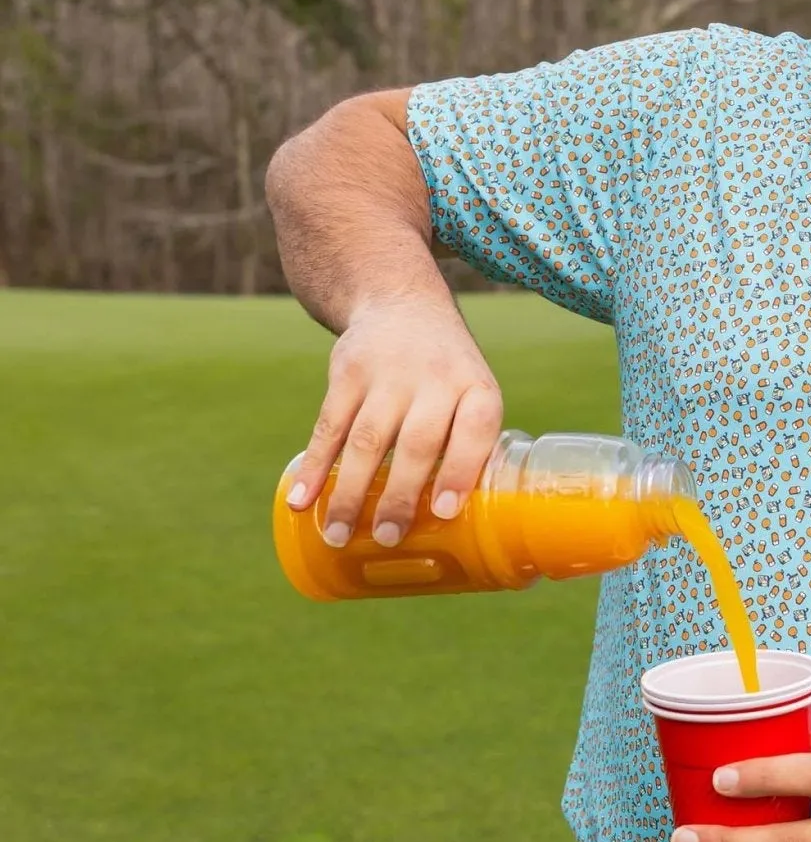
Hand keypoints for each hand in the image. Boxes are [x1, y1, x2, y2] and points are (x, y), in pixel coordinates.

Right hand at [281, 296, 503, 544]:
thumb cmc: (446, 375)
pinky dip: (314, 466)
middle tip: (388, 537)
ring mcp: (389, 373)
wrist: (401, 303)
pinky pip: (328, 425)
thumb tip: (456, 528)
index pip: (474, 429)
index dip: (460, 470)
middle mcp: (435, 378)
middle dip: (400, 495)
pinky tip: (303, 500)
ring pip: (367, 439)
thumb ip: (468, 447)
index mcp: (476, 388)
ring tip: (339, 535)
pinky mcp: (348, 372)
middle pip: (417, 442)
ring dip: (351, 492)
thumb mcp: (473, 394)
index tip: (444, 512)